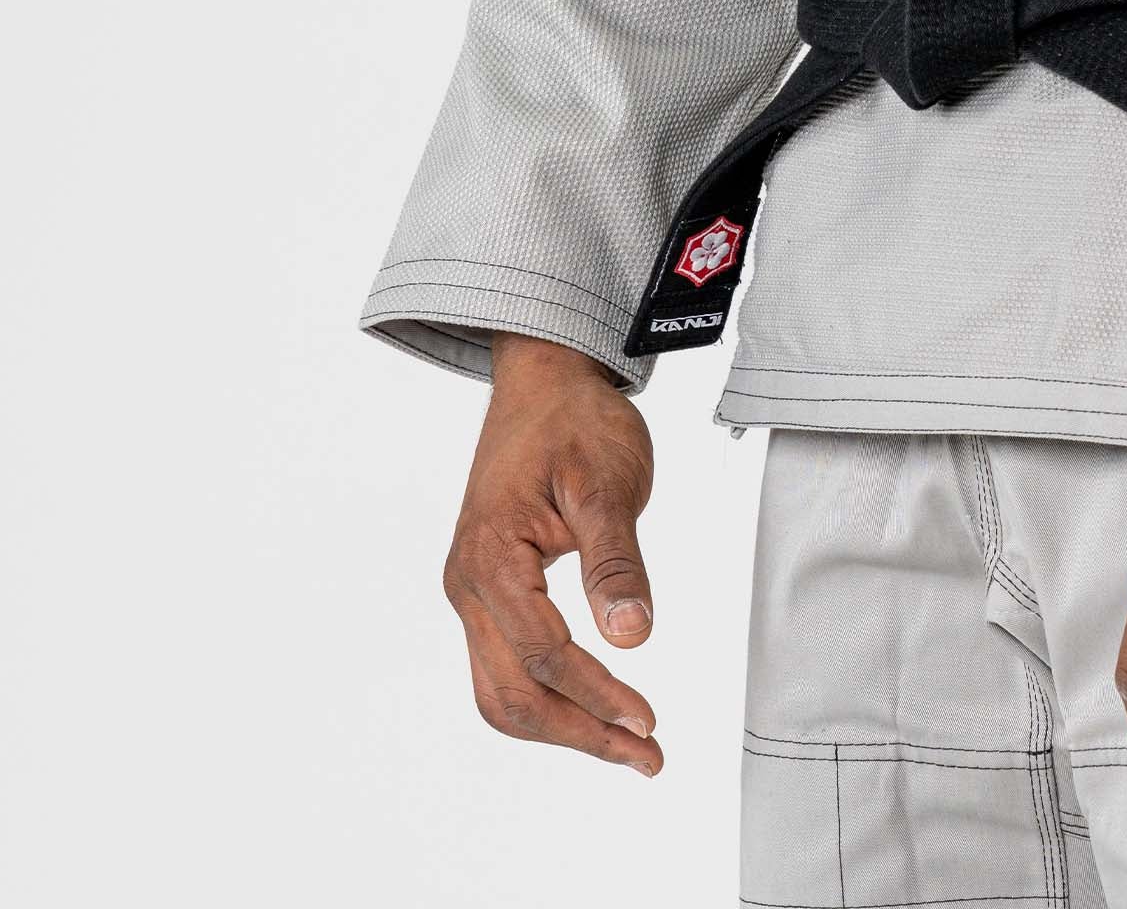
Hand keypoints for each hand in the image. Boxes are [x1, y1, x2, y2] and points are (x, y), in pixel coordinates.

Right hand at [442, 334, 662, 775]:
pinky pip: (506, 663)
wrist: (544, 380)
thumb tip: (634, 637)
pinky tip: (592, 706)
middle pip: (512, 694)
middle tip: (646, 756)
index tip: (649, 724)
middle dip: (579, 733)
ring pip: (502, 689)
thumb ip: (617, 562)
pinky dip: (547, 695)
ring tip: (627, 744)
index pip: (545, 653)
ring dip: (562, 725)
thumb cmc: (576, 421)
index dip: (599, 696)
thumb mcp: (609, 483)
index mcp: (492, 559)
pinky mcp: (488, 589)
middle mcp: (468, 585)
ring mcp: (472, 591)